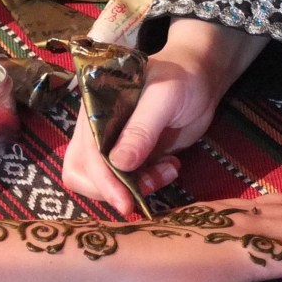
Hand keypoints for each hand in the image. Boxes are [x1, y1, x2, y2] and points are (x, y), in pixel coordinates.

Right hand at [62, 18, 268, 214]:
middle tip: (148, 186)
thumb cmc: (181, 79)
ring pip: (102, 182)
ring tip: (168, 170)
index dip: (103, 180)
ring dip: (133, 188)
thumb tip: (119, 164)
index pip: (87, 153)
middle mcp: (95, 128)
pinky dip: (146, 184)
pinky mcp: (128, 156)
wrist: (200, 79)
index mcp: (94, 108)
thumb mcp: (164, 98)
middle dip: (112, 189)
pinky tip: (170, 167)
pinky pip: (125, 182)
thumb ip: (141, 130)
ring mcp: (110, 144)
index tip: (125, 203)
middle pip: (81, 172)